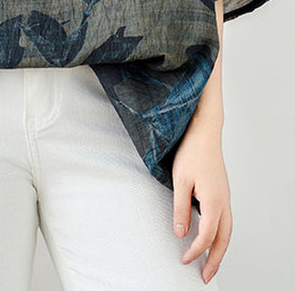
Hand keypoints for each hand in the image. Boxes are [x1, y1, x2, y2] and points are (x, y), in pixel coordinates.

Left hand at [172, 126, 232, 284]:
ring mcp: (225, 196)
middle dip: (216, 260)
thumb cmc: (192, 152)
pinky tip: (211, 237)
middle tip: (206, 275)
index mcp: (214, 201)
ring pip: (227, 230)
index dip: (196, 250)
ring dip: (219, 249)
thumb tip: (181, 233)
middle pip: (224, 238)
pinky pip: (225, 220)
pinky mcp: (222, 192)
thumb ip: (180, 209)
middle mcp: (224, 201)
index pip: (208, 235)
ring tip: (210, 262)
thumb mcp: (180, 181)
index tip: (185, 259)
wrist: (203, 132)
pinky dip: (220, 234)